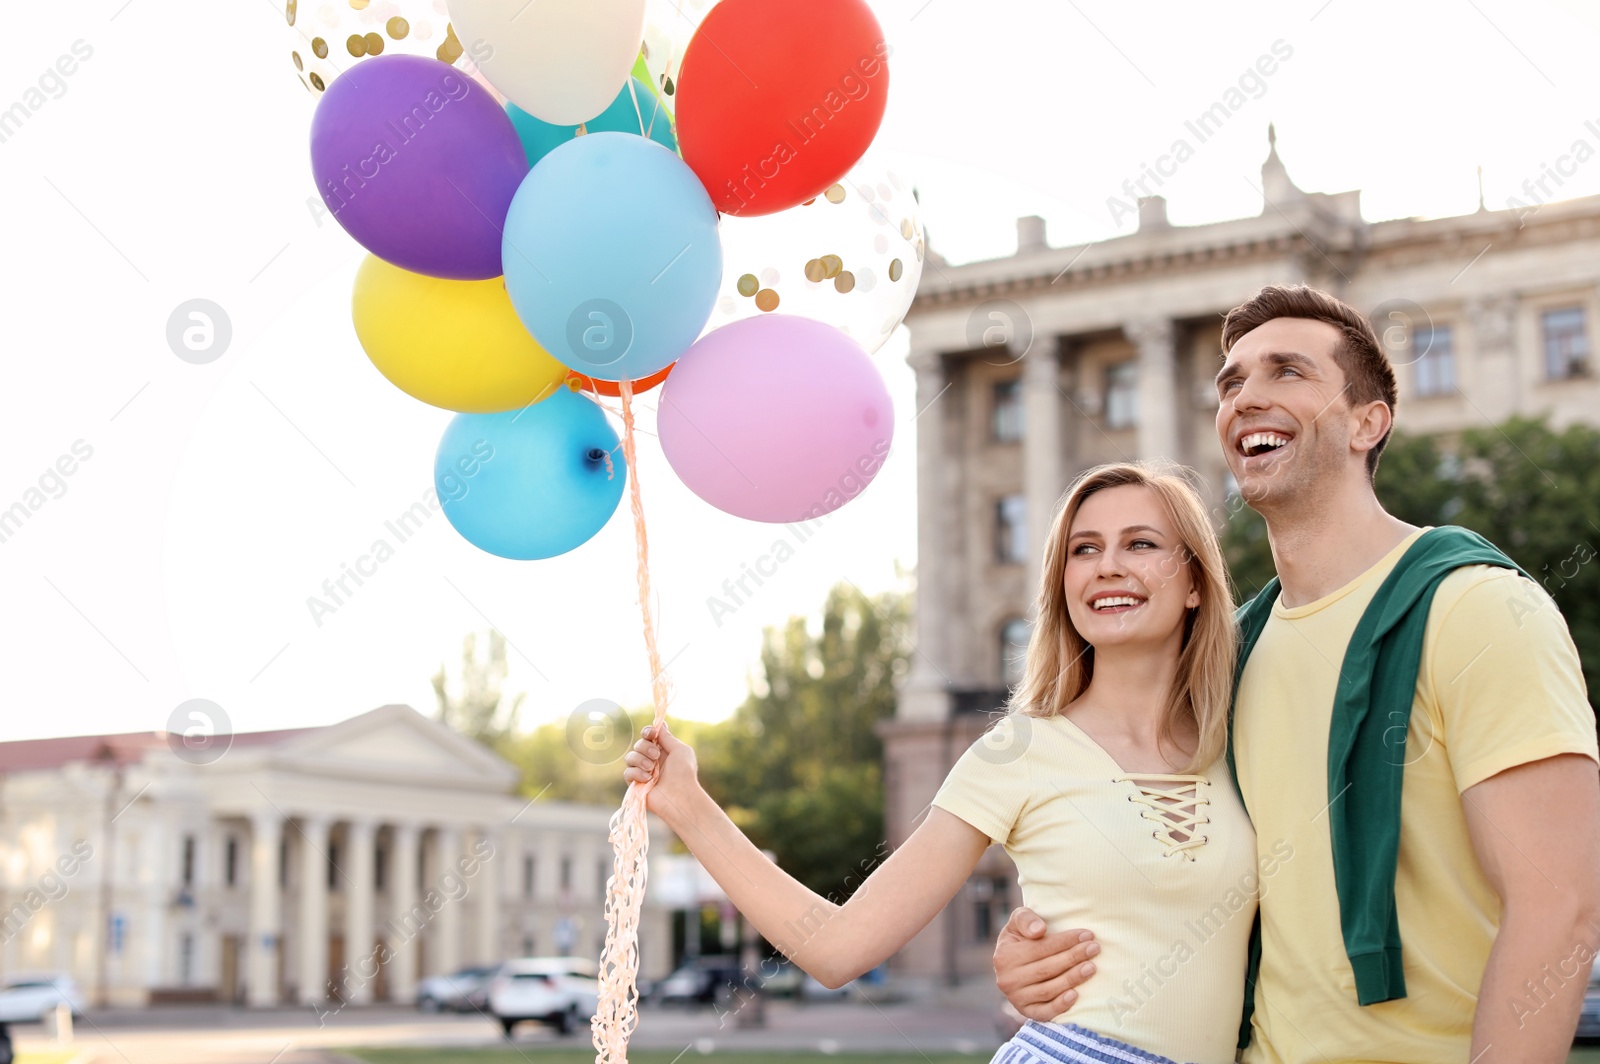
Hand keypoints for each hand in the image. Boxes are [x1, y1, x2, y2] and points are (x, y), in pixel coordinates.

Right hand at [623, 723, 700, 821]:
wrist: (680, 796)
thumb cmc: (684, 773)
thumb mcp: (680, 750)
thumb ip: (667, 737)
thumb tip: (660, 724)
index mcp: (662, 751)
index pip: (648, 736)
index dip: (647, 732)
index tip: (651, 733)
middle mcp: (651, 760)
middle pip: (638, 744)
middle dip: (645, 747)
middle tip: (656, 756)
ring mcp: (642, 772)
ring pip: (630, 757)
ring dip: (640, 760)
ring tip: (651, 769)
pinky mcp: (635, 784)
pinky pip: (627, 773)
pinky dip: (636, 773)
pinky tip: (647, 779)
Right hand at [993, 906, 1098, 1021]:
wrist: (1012, 965)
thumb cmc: (1021, 938)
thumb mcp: (1017, 922)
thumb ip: (1025, 919)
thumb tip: (1040, 929)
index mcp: (1004, 956)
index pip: (1040, 948)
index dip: (1065, 941)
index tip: (1087, 935)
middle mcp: (1007, 979)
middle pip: (1047, 969)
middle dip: (1074, 957)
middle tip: (1094, 948)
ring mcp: (1015, 998)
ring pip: (1048, 990)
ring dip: (1072, 978)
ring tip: (1092, 967)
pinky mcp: (1025, 1011)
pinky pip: (1044, 1012)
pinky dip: (1060, 1005)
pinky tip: (1076, 995)